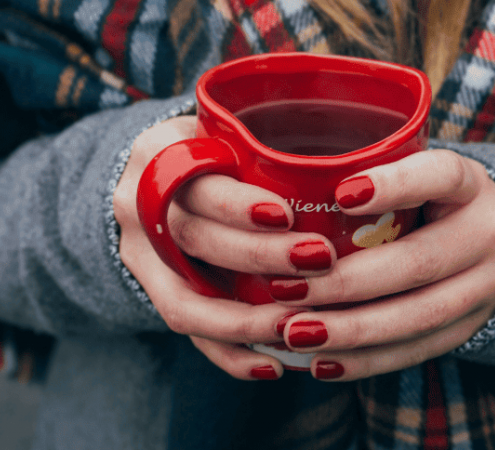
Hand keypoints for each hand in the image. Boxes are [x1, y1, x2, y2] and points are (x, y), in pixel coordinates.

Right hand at [113, 116, 336, 379]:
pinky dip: (230, 354)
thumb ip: (264, 144)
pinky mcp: (150, 292)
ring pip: (184, 300)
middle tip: (319, 260)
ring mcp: (138, 255)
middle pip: (194, 239)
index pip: (194, 181)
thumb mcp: (225, 129)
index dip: (237, 205)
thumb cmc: (213, 148)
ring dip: (245, 320)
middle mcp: (137, 205)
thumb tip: (357, 166)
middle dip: (258, 257)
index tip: (286, 214)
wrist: (155, 177)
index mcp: (159, 154)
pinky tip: (273, 365)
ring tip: (301, 326)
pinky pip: (187, 333)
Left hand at [273, 149, 494, 380]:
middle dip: (346, 282)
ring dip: (350, 330)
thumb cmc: (431, 198)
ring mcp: (486, 287)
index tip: (341, 194)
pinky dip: (366, 360)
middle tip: (285, 290)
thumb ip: (371, 173)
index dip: (394, 185)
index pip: (441, 176)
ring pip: (418, 316)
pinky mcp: (472, 327)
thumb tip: (284, 183)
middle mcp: (487, 234)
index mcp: (470, 185)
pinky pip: (417, 350)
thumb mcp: (417, 172)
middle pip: (418, 263)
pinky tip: (321, 362)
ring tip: (295, 333)